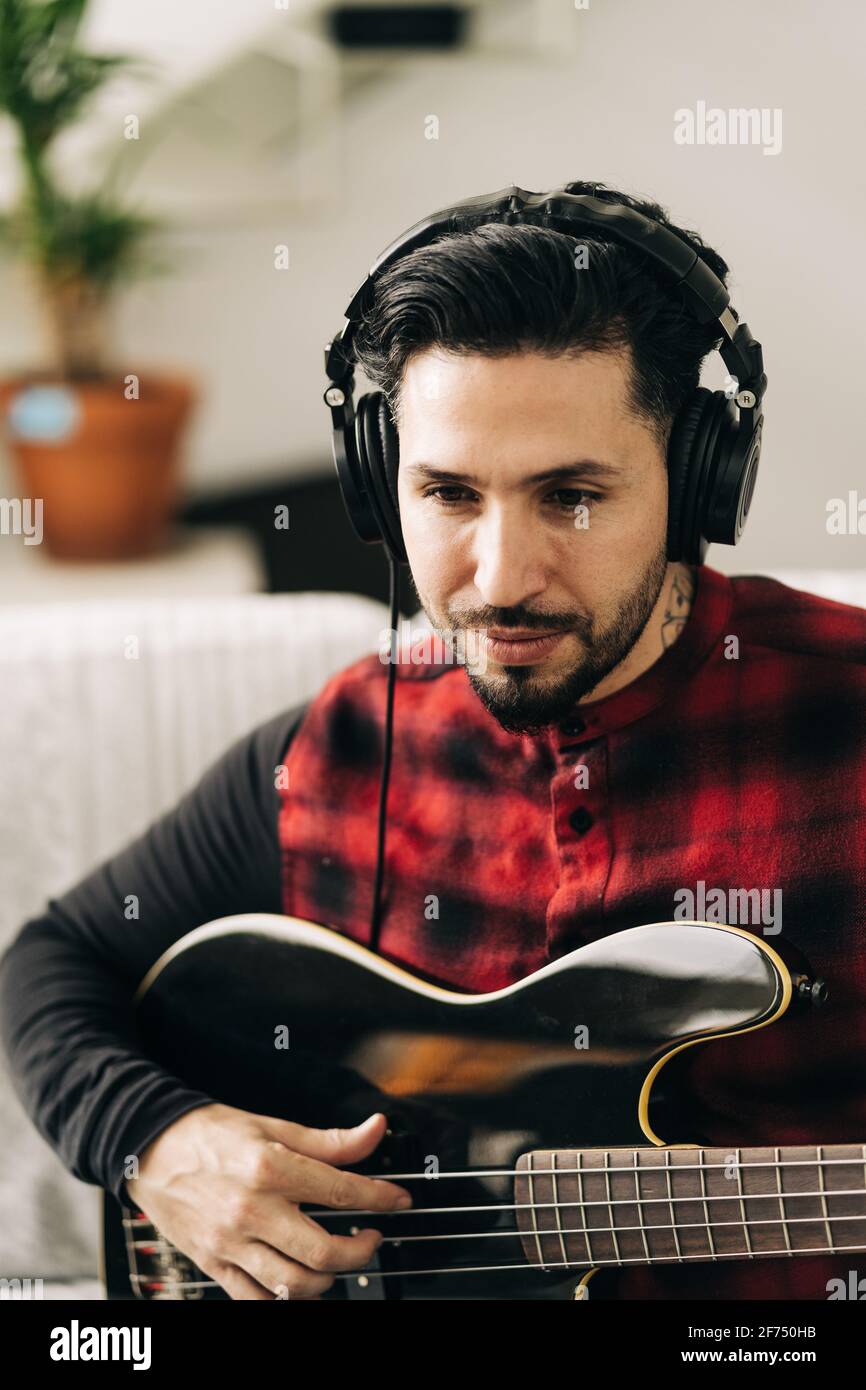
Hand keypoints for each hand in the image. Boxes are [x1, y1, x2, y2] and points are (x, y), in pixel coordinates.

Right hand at [123, 1103, 411, 1299]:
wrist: (150, 1148)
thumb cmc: (210, 1134)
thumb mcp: (272, 1125)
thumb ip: (329, 1140)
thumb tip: (375, 1130)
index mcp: (269, 1168)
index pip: (340, 1191)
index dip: (380, 1198)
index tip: (399, 1201)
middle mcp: (251, 1210)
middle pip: (322, 1251)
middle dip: (361, 1250)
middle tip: (372, 1239)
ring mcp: (230, 1242)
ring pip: (292, 1284)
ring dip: (328, 1279)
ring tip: (338, 1261)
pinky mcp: (213, 1263)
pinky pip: (256, 1299)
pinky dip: (287, 1300)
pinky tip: (302, 1284)